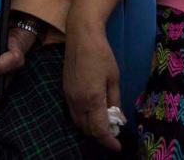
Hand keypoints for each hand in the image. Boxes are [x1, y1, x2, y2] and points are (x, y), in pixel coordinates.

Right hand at [64, 28, 121, 151]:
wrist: (81, 36)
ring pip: (78, 123)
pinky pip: (73, 113)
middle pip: (87, 130)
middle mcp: (77, 101)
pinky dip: (83, 119)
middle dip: (100, 136)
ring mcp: (69, 97)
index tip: (118, 146)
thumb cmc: (102, 55)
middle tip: (113, 133)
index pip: (99, 130)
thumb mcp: (114, 78)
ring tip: (104, 124)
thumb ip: (115, 101)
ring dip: (90, 128)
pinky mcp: (65, 91)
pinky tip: (93, 112)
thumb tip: (118, 119)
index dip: (109, 141)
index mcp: (92, 98)